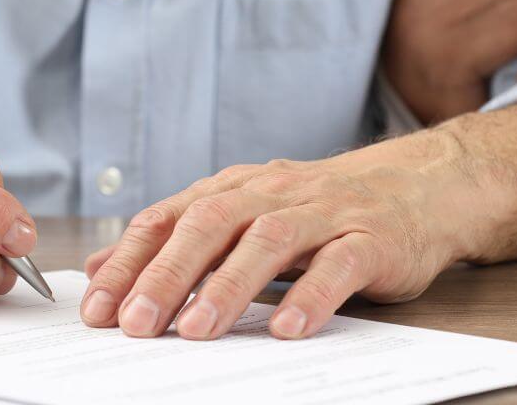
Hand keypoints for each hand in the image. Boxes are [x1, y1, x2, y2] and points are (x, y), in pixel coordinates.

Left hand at [79, 136, 472, 340]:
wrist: (418, 185)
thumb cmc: (320, 209)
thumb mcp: (244, 214)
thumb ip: (177, 239)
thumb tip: (101, 269)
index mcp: (236, 189)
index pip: (171, 218)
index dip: (131, 260)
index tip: (99, 307)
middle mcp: (273, 193)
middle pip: (211, 224)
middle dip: (168, 274)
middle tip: (137, 322)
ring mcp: (324, 212)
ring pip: (269, 240)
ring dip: (229, 285)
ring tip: (197, 330)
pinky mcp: (371, 238)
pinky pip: (339, 265)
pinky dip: (311, 295)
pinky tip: (287, 328)